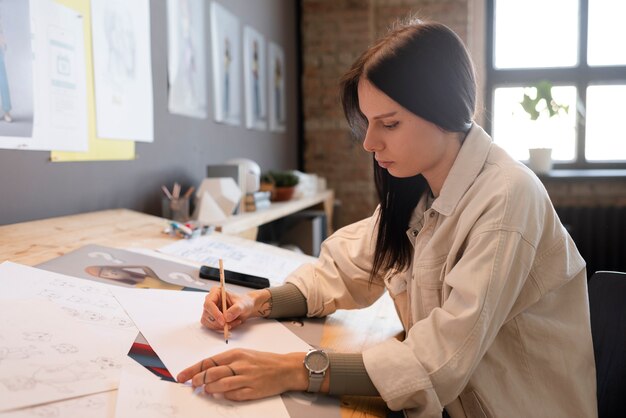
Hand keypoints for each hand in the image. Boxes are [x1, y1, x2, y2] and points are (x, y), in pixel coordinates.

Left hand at [176, 349, 308, 400]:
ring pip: (220, 385)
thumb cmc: (263, 361)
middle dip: (198, 380)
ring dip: (210, 389)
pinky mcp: (253, 391)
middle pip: (212, 373)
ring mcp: (247, 378)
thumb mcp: (244, 354)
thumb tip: (206, 371)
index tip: (182, 376)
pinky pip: (233, 395)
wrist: (285, 368)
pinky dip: (224, 396)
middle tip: (192, 385)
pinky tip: (222, 395)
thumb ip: (226, 362)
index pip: (209, 361)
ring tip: (206, 390)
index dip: (193, 370)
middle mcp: (240, 365)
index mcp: (236, 354)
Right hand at [201, 287, 271, 331]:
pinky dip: (221, 328)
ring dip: (221, 326)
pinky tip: (231, 324)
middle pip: (207, 314)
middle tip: (230, 324)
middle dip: (219, 322)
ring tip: (234, 322)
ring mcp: (210, 310)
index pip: (209, 303)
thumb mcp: (243, 305)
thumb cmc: (244, 303)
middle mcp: (211, 300)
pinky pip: (211, 326)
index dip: (215, 313)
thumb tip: (226, 317)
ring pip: (209, 322)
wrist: (246, 308)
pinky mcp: (211, 318)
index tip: (223, 321)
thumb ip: (235, 309)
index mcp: (216, 292)